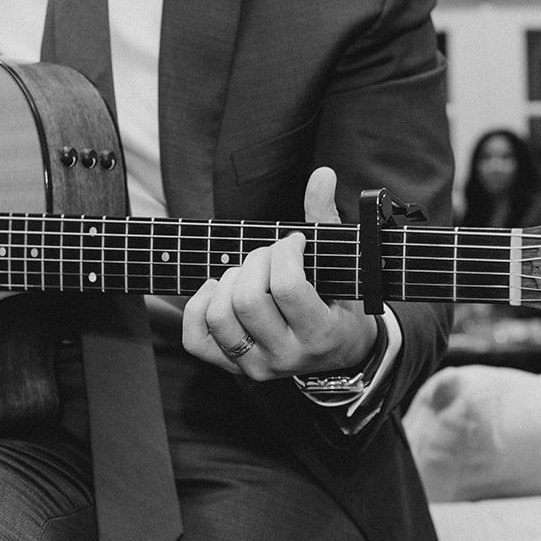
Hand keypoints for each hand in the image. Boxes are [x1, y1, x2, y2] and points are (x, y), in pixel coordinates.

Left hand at [183, 166, 378, 378]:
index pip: (287, 288)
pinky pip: (196, 338)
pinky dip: (200, 305)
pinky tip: (219, 288)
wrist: (338, 350)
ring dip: (229, 281)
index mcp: (319, 334)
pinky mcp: (231, 365)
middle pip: (247, 300)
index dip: (284, 252)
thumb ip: (326, 219)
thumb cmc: (340, 301)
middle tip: (269, 254)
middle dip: (255, 261)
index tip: (293, 242)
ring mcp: (255, 364)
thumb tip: (321, 175)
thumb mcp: (343, 266)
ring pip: (220, 317)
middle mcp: (285, 356)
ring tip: (247, 271)